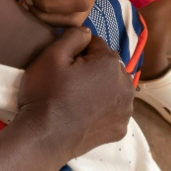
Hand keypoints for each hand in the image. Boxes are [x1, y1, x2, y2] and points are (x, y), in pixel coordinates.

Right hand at [18, 27, 133, 157]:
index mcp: (111, 64)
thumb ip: (74, 35)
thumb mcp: (51, 55)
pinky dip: (102, 109)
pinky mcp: (120, 129)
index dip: (77, 52)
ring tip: (76, 99)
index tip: (64, 66)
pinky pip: (113, 109)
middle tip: (69, 84)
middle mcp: (126, 85)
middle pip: (107, 66)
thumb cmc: (46, 95)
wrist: (44, 138)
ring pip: (113, 88)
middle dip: (92, 69)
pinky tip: (84, 114)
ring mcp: (125, 110)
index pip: (95, 44)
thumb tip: (87, 32)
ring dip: (100, 88)